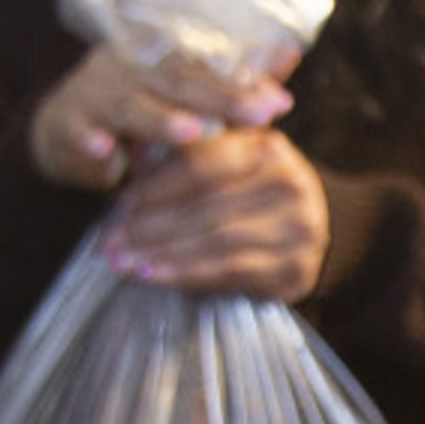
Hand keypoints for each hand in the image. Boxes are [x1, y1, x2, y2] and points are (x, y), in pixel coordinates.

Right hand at [29, 38, 290, 190]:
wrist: (63, 131)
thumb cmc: (138, 114)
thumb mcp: (185, 98)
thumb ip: (233, 81)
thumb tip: (290, 52)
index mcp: (160, 54)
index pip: (207, 67)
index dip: (242, 84)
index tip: (280, 104)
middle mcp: (128, 64)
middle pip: (176, 81)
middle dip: (218, 99)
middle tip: (257, 116)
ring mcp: (93, 92)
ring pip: (130, 104)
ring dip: (159, 119)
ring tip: (192, 132)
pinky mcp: (64, 124)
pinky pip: (77, 132)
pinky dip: (89, 142)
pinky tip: (104, 151)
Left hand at [106, 128, 325, 299]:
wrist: (314, 223)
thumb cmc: (251, 189)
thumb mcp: (229, 158)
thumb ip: (186, 155)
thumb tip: (126, 159)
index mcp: (267, 147)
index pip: (200, 166)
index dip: (154, 188)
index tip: (117, 206)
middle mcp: (289, 184)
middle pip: (204, 207)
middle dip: (150, 228)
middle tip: (109, 243)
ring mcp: (297, 229)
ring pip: (215, 242)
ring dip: (163, 255)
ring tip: (124, 263)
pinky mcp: (294, 267)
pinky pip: (231, 272)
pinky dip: (188, 274)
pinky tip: (156, 276)